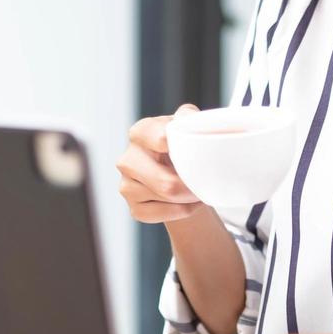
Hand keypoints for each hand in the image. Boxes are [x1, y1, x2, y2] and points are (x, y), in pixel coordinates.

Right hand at [117, 104, 203, 223]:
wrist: (173, 170)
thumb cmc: (179, 144)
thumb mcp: (184, 124)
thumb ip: (187, 117)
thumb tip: (189, 120)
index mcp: (140, 133)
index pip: (161, 139)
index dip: (182, 149)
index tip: (197, 153)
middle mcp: (127, 160)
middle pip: (167, 182)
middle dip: (192, 185)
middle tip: (206, 181)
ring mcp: (126, 186)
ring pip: (168, 198)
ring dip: (190, 196)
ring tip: (198, 187)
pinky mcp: (134, 209)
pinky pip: (165, 216)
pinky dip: (184, 210)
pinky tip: (188, 202)